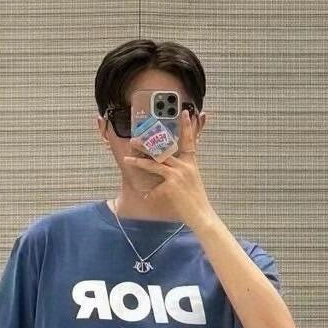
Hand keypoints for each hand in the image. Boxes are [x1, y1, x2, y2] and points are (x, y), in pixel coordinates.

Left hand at [121, 108, 213, 228]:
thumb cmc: (195, 200)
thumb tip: (168, 170)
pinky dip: (150, 193)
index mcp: (190, 163)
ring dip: (139, 160)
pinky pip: (154, 186)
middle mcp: (184, 166)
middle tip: (135, 138)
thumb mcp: (191, 181)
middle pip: (164, 150)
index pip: (189, 140)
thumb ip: (181, 172)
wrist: (201, 214)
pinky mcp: (171, 185)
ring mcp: (177, 174)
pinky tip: (146, 196)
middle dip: (148, 143)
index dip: (188, 126)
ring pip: (154, 163)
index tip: (185, 112)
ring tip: (127, 157)